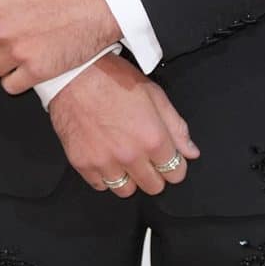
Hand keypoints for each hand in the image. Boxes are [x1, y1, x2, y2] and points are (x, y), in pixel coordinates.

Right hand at [46, 56, 199, 195]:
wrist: (74, 74)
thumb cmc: (113, 78)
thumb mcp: (155, 95)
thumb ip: (176, 127)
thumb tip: (191, 152)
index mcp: (153, 138)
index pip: (175, 173)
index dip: (174, 165)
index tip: (168, 159)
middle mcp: (130, 155)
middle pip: (153, 187)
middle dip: (154, 174)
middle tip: (146, 159)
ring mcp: (105, 162)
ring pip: (125, 191)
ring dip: (129, 178)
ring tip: (124, 159)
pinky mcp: (83, 163)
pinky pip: (100, 185)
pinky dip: (104, 176)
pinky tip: (105, 158)